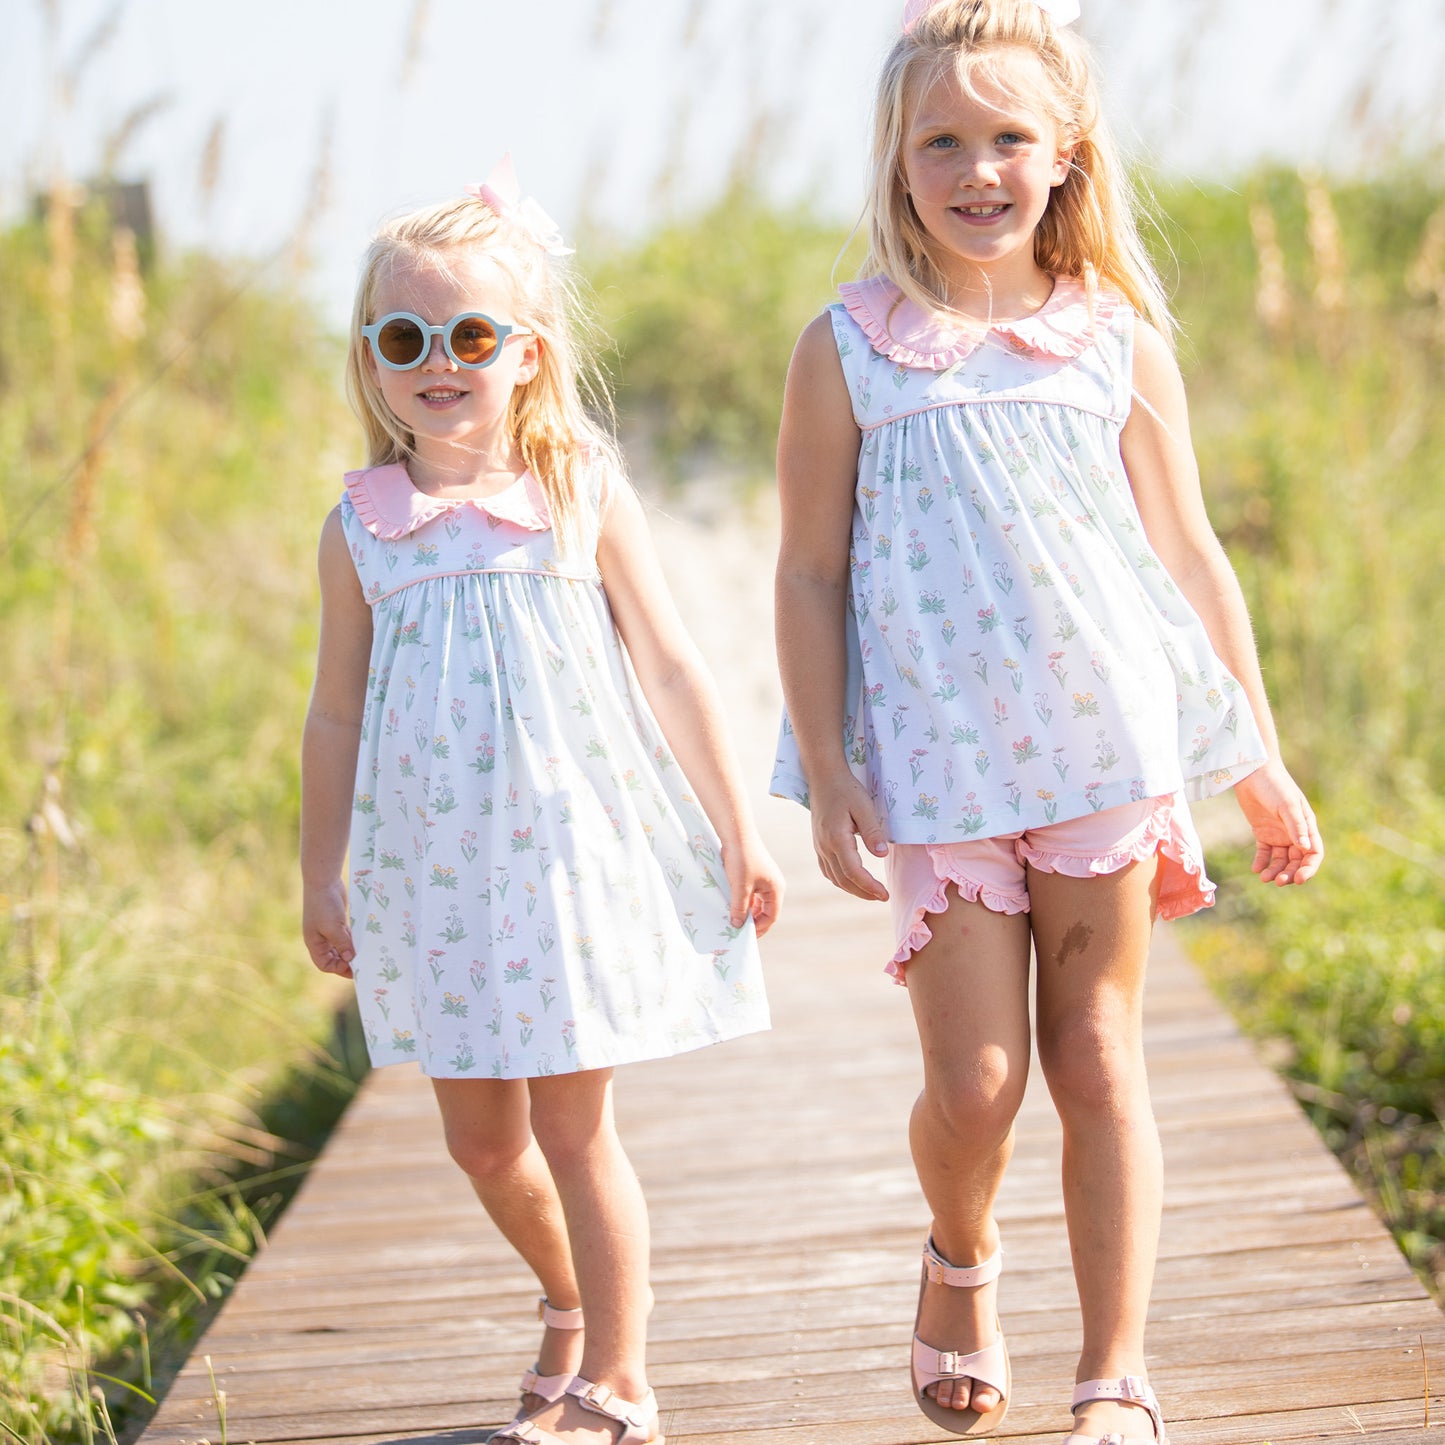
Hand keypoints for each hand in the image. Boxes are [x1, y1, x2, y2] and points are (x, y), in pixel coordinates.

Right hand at [302, 880, 356, 976]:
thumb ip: (342, 944)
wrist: (323, 881)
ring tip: (365, 956)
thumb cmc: (324, 905)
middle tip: (363, 965)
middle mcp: (320, 939)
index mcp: (314, 943)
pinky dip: (353, 941)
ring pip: (340, 948)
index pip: (324, 964)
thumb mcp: (334, 927)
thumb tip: (351, 959)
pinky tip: (363, 943)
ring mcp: (328, 930)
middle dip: (346, 963)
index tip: (353, 968)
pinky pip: (345, 937)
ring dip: (351, 952)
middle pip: (333, 958)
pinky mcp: (337, 922)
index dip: (338, 969)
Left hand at [721, 833, 784, 937]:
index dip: (759, 928)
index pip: (771, 917)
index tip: (744, 936)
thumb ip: (739, 908)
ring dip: (747, 911)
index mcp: (776, 889)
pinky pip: (752, 894)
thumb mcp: (740, 887)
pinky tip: (732, 904)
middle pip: (766, 911)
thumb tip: (737, 925)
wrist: (737, 834)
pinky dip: (744, 901)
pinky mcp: (756, 874)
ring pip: (758, 903)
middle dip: (753, 921)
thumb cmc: (741, 859)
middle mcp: (774, 885)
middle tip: (738, 930)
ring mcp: (765, 880)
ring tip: (734, 919)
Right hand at [809, 771, 889, 901]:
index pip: (853, 872)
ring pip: (834, 878)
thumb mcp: (864, 807)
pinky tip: (852, 881)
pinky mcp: (819, 845)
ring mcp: (819, 847)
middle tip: (882, 897)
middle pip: (843, 880)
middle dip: (863, 892)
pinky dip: (841, 881)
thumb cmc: (846, 789)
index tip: (885, 894)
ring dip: (853, 889)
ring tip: (871, 893)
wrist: (823, 778)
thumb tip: (882, 855)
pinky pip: (828, 870)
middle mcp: (825, 846)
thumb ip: (873, 831)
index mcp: (836, 838)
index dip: (869, 886)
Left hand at [1233, 760, 1323, 885]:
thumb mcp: (1287, 805)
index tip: (1299, 879)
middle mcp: (1295, 833)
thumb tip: (1306, 849)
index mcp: (1307, 827)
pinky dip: (1261, 862)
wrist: (1253, 772)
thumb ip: (1296, 826)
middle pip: (1297, 861)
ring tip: (1264, 878)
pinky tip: (1256, 869)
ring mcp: (1279, 834)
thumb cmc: (1275, 786)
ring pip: (1280, 859)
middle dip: (1290, 873)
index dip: (1309, 869)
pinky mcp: (1262, 832)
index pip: (1313, 854)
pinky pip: (1265, 852)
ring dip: (1275, 870)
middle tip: (1278, 881)